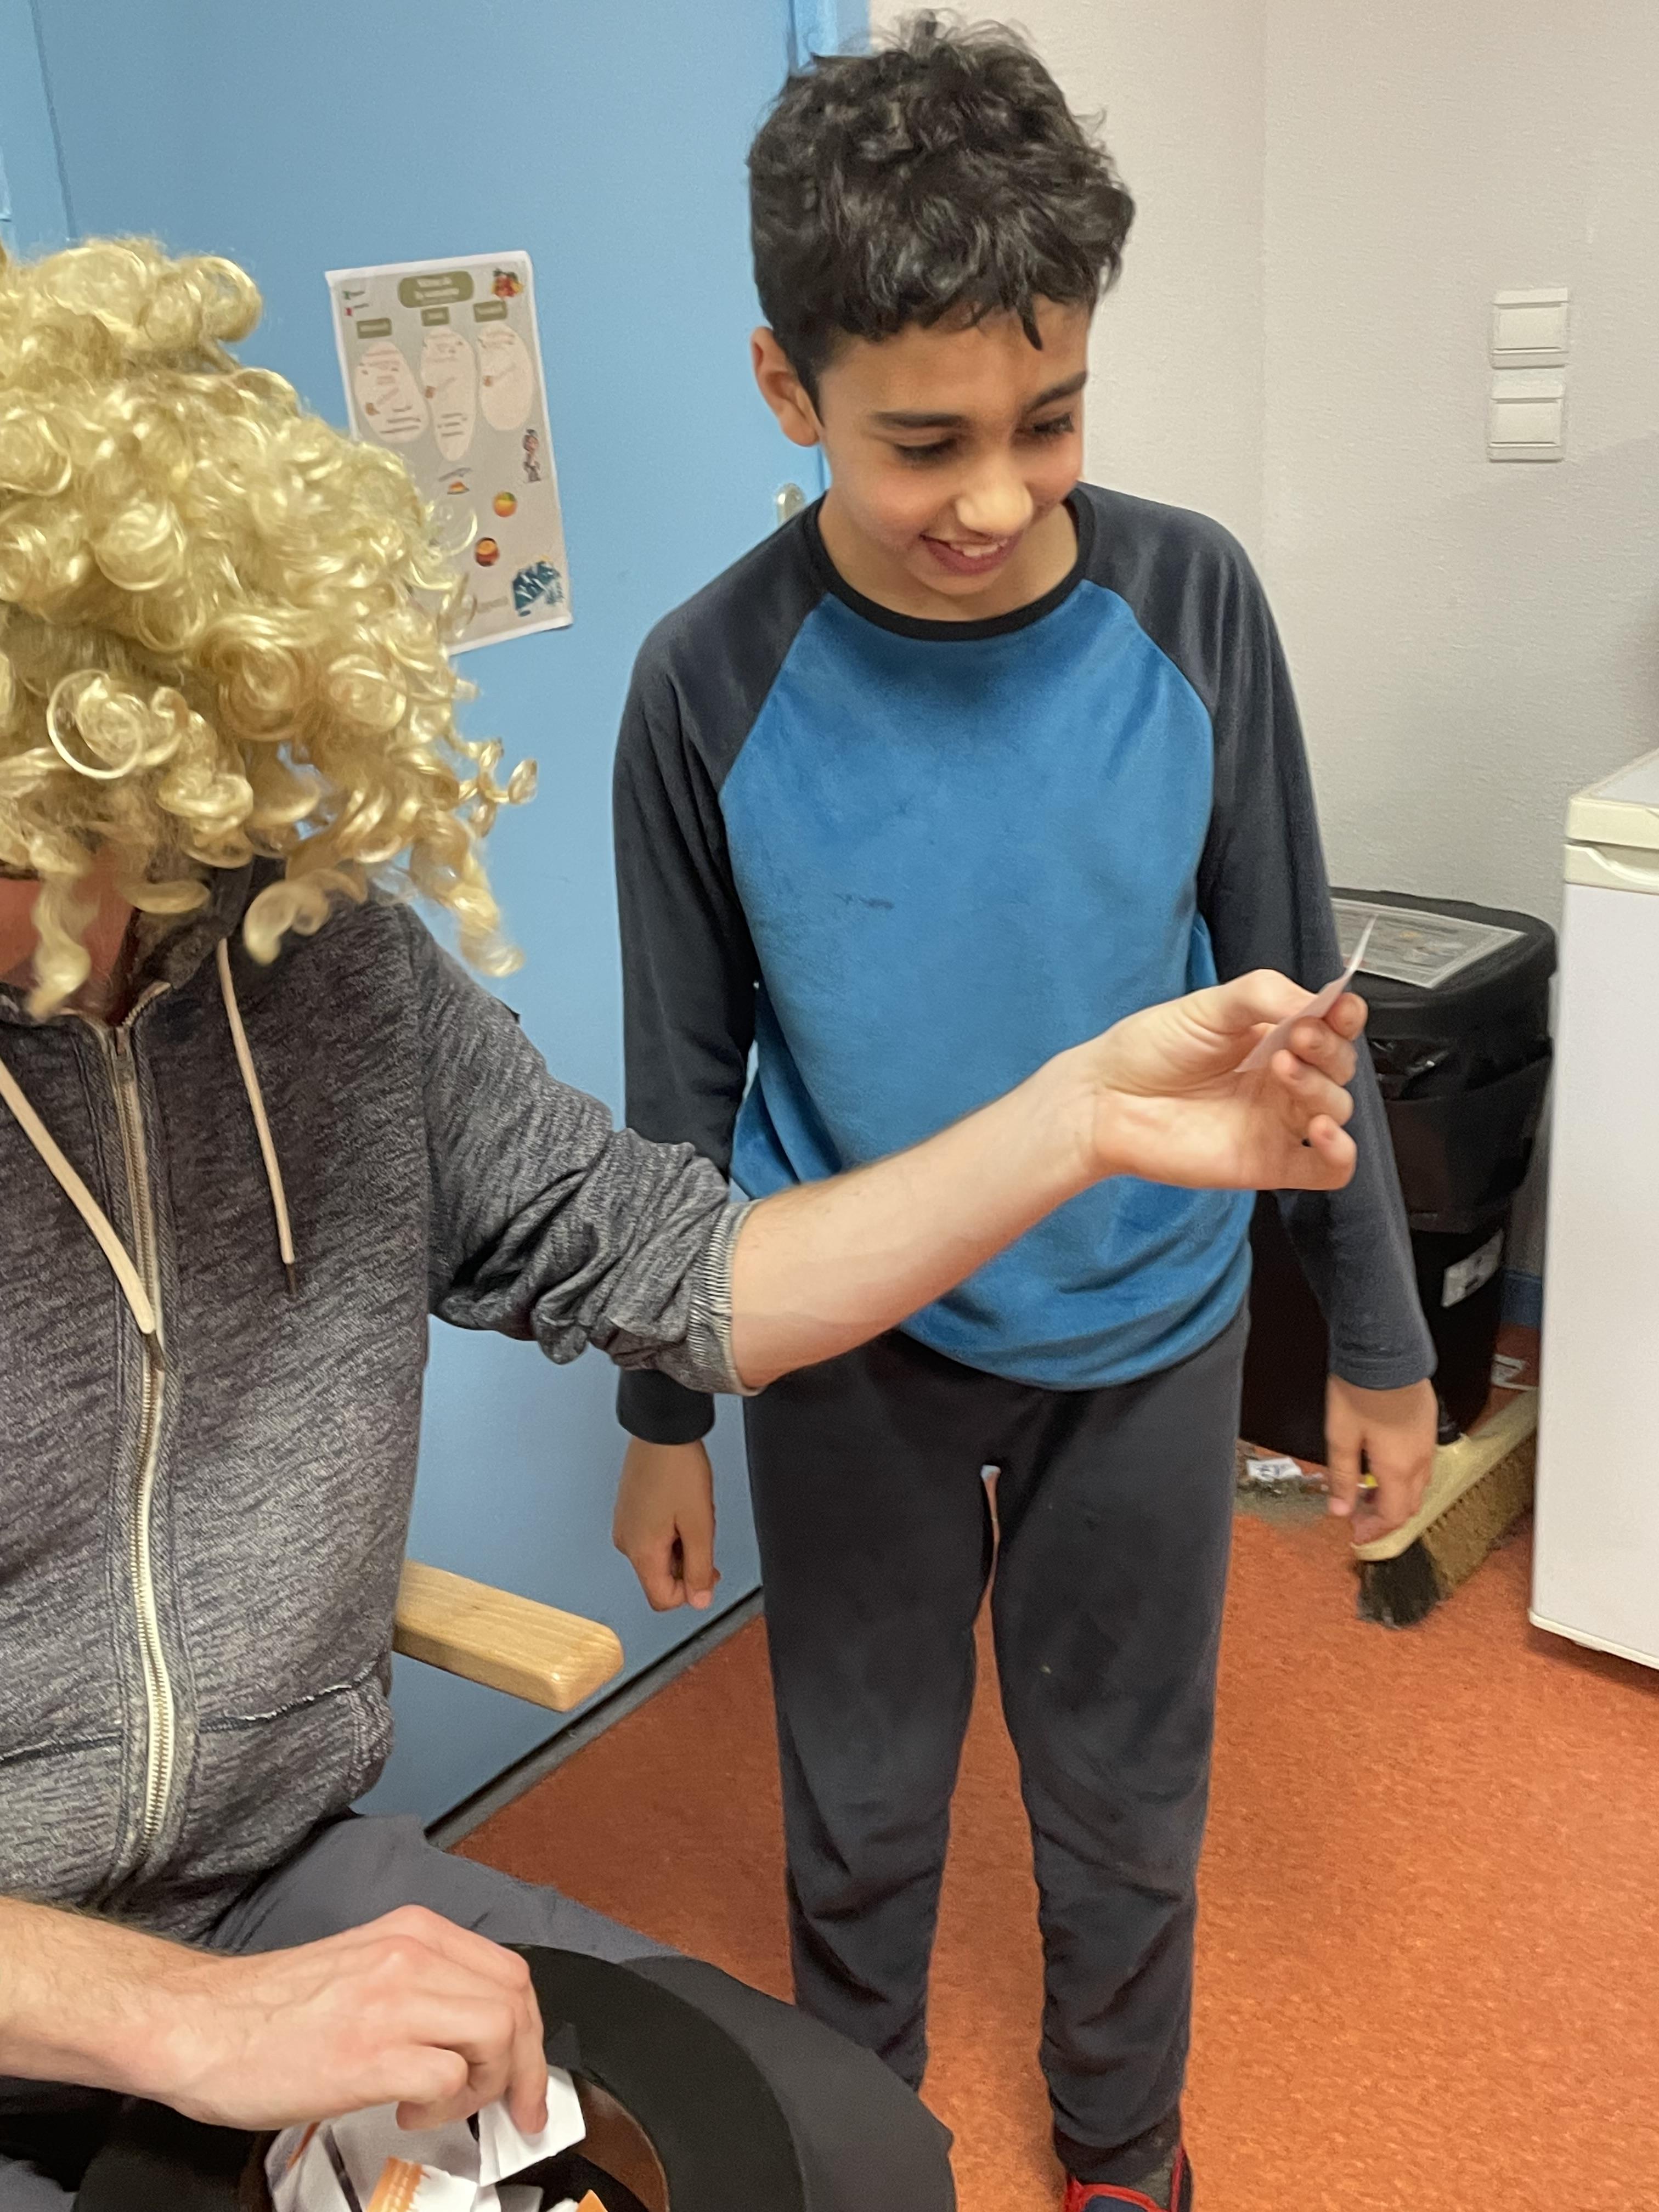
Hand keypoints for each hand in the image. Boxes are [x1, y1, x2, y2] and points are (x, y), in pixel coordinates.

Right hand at [150, 1907, 547, 2134]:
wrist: (198, 2025)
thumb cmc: (269, 2010)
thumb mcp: (363, 1968)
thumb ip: (419, 1983)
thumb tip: (469, 2028)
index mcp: (413, 1933)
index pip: (509, 1973)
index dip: (530, 2030)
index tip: (527, 2073)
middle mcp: (412, 1957)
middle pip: (516, 2002)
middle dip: (528, 2063)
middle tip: (516, 2107)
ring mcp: (393, 2002)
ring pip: (497, 2033)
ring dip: (489, 2083)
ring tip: (447, 2105)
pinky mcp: (371, 2054)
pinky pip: (449, 2078)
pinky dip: (445, 2106)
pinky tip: (409, 2113)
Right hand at [613, 1438, 719, 1610]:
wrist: (662, 1431)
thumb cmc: (679, 1470)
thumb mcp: (700, 1525)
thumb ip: (699, 1569)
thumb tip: (699, 1601)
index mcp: (641, 1551)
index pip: (662, 1599)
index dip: (691, 1591)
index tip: (708, 1567)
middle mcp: (626, 1542)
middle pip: (660, 1577)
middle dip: (687, 1564)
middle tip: (703, 1533)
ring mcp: (624, 1525)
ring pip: (658, 1556)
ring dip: (680, 1545)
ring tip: (691, 1513)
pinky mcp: (628, 1511)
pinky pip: (651, 1536)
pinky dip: (670, 1530)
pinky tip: (680, 1506)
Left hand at [1078, 970, 1362, 1191]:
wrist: (1104, 1100)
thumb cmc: (1147, 1050)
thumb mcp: (1208, 1005)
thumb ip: (1265, 995)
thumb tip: (1315, 1003)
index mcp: (1272, 1036)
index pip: (1332, 1026)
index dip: (1344, 1017)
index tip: (1338, 1009)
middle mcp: (1280, 1079)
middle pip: (1339, 1067)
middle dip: (1328, 1050)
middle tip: (1297, 1039)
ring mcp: (1277, 1122)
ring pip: (1337, 1109)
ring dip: (1323, 1090)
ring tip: (1283, 1073)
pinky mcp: (1269, 1162)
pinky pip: (1328, 1170)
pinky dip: (1340, 1154)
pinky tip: (1321, 1132)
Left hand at [1324, 1375, 1437, 1543]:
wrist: (1384, 1351)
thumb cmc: (1361, 1388)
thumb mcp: (1340, 1437)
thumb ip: (1341, 1477)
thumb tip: (1339, 1509)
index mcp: (1398, 1467)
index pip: (1392, 1516)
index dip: (1374, 1530)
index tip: (1357, 1534)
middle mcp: (1419, 1460)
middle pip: (1408, 1506)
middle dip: (1384, 1517)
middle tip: (1358, 1515)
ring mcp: (1427, 1443)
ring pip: (1417, 1487)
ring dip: (1394, 1497)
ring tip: (1365, 1491)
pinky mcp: (1427, 1428)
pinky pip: (1421, 1465)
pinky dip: (1403, 1478)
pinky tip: (1382, 1467)